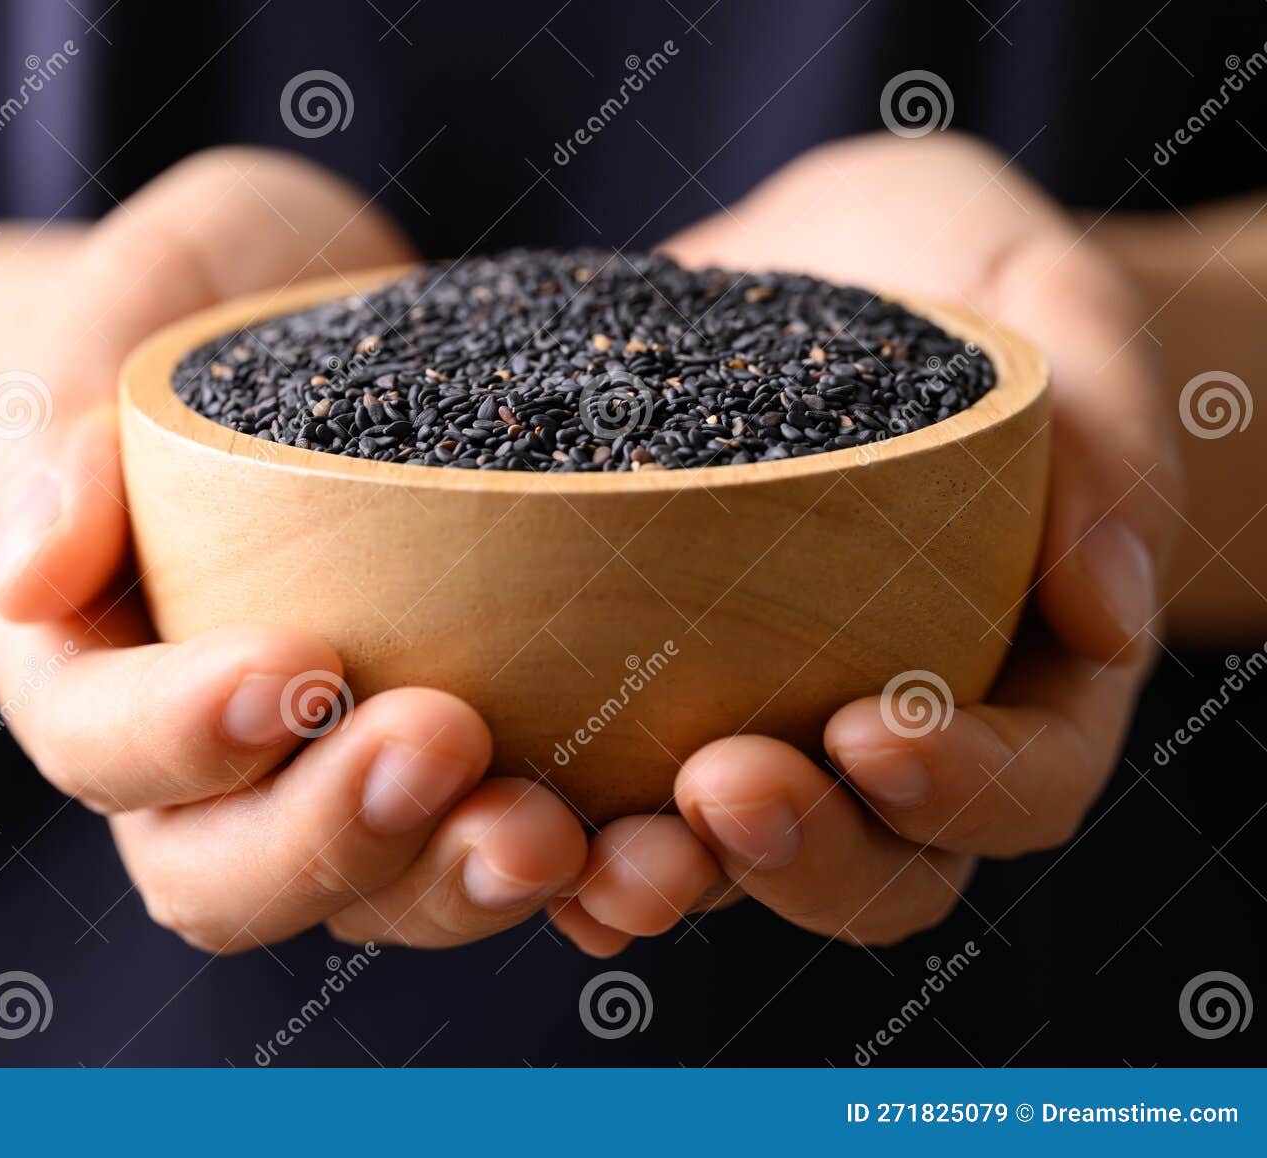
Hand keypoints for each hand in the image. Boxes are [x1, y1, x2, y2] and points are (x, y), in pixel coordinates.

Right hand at [0, 148, 589, 953]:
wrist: (307, 315)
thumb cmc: (194, 300)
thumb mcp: (123, 298)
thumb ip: (57, 418)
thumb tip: (26, 575)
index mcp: (86, 663)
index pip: (101, 742)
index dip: (184, 734)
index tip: (298, 662)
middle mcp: (200, 760)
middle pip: (224, 876)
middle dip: (331, 840)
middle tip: (445, 744)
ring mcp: (328, 778)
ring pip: (369, 899)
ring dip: (457, 885)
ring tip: (561, 834)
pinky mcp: (458, 766)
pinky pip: (490, 852)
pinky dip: (572, 879)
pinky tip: (652, 849)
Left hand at [549, 132, 1182, 952]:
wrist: (797, 263)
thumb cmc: (946, 268)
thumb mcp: (1043, 302)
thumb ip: (1102, 441)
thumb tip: (1108, 622)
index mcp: (1022, 672)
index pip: (1021, 784)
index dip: (959, 788)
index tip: (867, 728)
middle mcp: (891, 734)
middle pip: (876, 871)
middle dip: (802, 853)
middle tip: (719, 785)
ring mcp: (765, 729)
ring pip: (731, 868)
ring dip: (667, 878)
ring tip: (586, 848)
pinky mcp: (646, 702)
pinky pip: (610, 807)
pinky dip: (564, 841)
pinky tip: (502, 825)